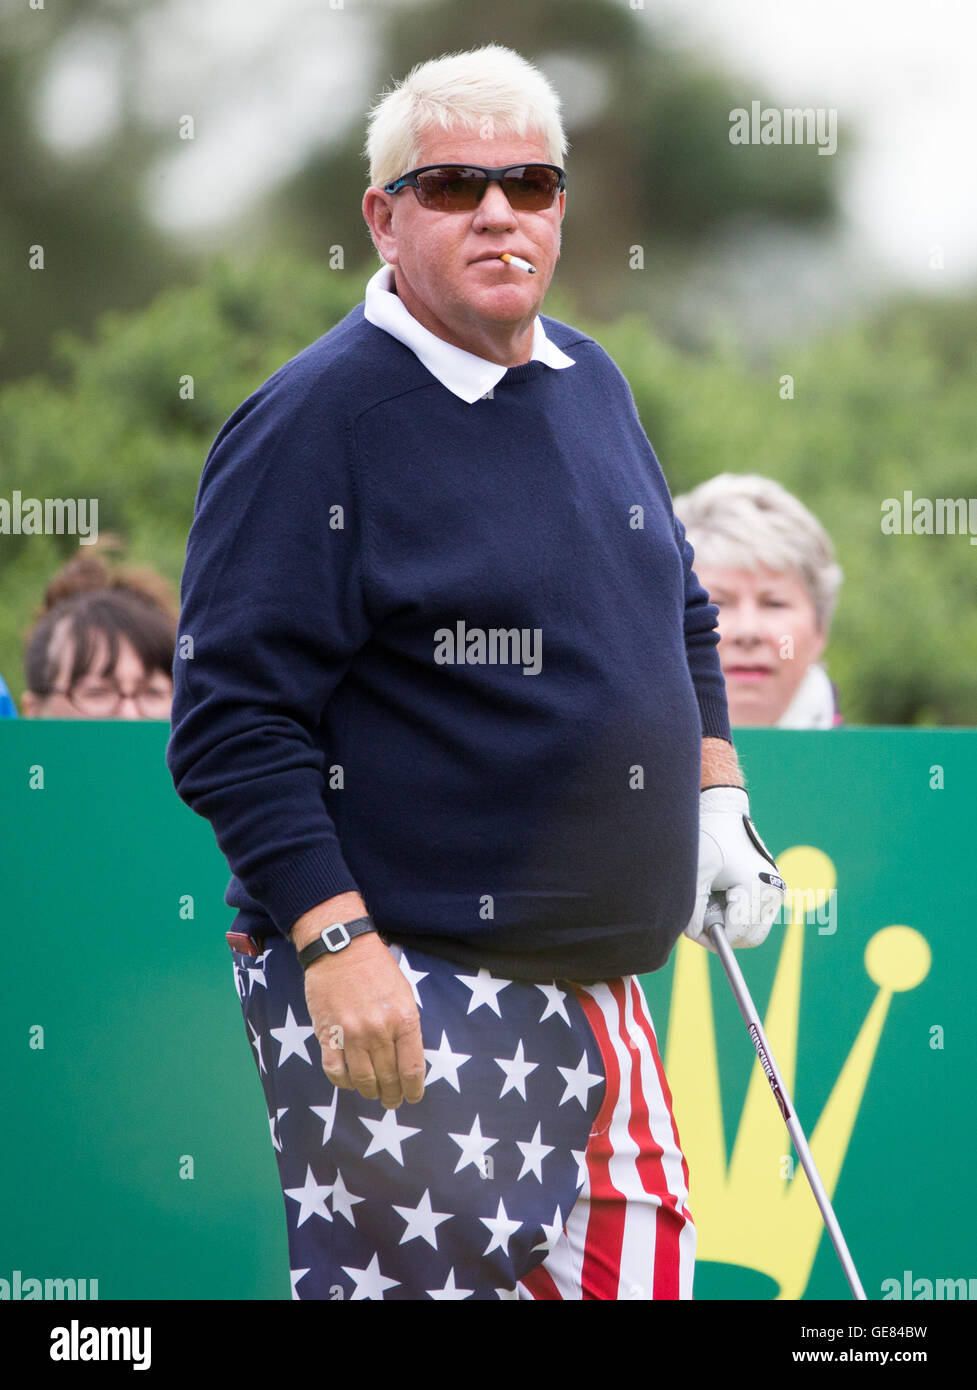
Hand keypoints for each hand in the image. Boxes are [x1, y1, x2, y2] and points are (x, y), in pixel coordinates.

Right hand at [292, 897, 424, 1108]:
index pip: (412, 1068)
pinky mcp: (327, 1034)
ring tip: (373, 1093)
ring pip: (363, 1079)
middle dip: (392, 1095)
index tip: (412, 1098)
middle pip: (388, 1078)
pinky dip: (343, 1082)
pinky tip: (349, 1081)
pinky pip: (335, 1071)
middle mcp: (379, 1030)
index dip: (413, 1090)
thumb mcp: (404, 994)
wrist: (341, 948)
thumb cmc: (377, 968)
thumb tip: (408, 1060)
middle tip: (392, 1101)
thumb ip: (407, 1027)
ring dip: (370, 1091)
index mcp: (404, 1019)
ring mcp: (351, 1034)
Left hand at [684, 786, 785, 950]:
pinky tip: (722, 895)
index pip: (738, 932)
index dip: (713, 937)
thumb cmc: (709, 839)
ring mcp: (776, 891)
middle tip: (701, 918)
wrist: (724, 816)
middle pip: (750, 937)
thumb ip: (694, 908)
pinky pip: (757, 919)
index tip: (692, 931)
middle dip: (724, 933)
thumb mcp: (697, 873)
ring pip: (754, 931)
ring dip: (731, 925)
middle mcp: (773, 890)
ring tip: (711, 900)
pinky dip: (738, 916)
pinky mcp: (774, 891)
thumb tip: (696, 935)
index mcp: (757, 885)